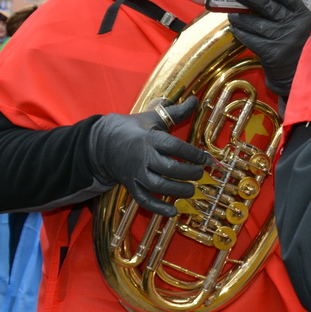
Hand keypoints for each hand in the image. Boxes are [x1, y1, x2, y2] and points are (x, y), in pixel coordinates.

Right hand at [85, 98, 211, 216]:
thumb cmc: (134, 129)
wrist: (103, 143)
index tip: (207, 159)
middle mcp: (143, 157)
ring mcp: (135, 173)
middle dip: (188, 173)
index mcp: (150, 138)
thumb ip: (177, 112)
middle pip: (169, 168)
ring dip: (177, 190)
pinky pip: (144, 199)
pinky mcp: (130, 185)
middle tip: (200, 174)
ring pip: (158, 185)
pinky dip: (158, 208)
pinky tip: (173, 212)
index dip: (194, 154)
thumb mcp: (154, 118)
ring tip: (191, 190)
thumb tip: (196, 99)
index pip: (175, 147)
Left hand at [228, 0, 310, 95]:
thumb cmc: (293, 43)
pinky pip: (251, 39)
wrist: (296, 74)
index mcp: (302, 15)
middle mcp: (294, 26)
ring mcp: (283, 40)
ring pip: (256, 23)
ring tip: (232, 13)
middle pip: (267, 6)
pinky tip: (235, 28)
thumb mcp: (297, 25)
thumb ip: (284, 10)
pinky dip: (241, 33)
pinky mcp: (272, 54)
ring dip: (240, 16)